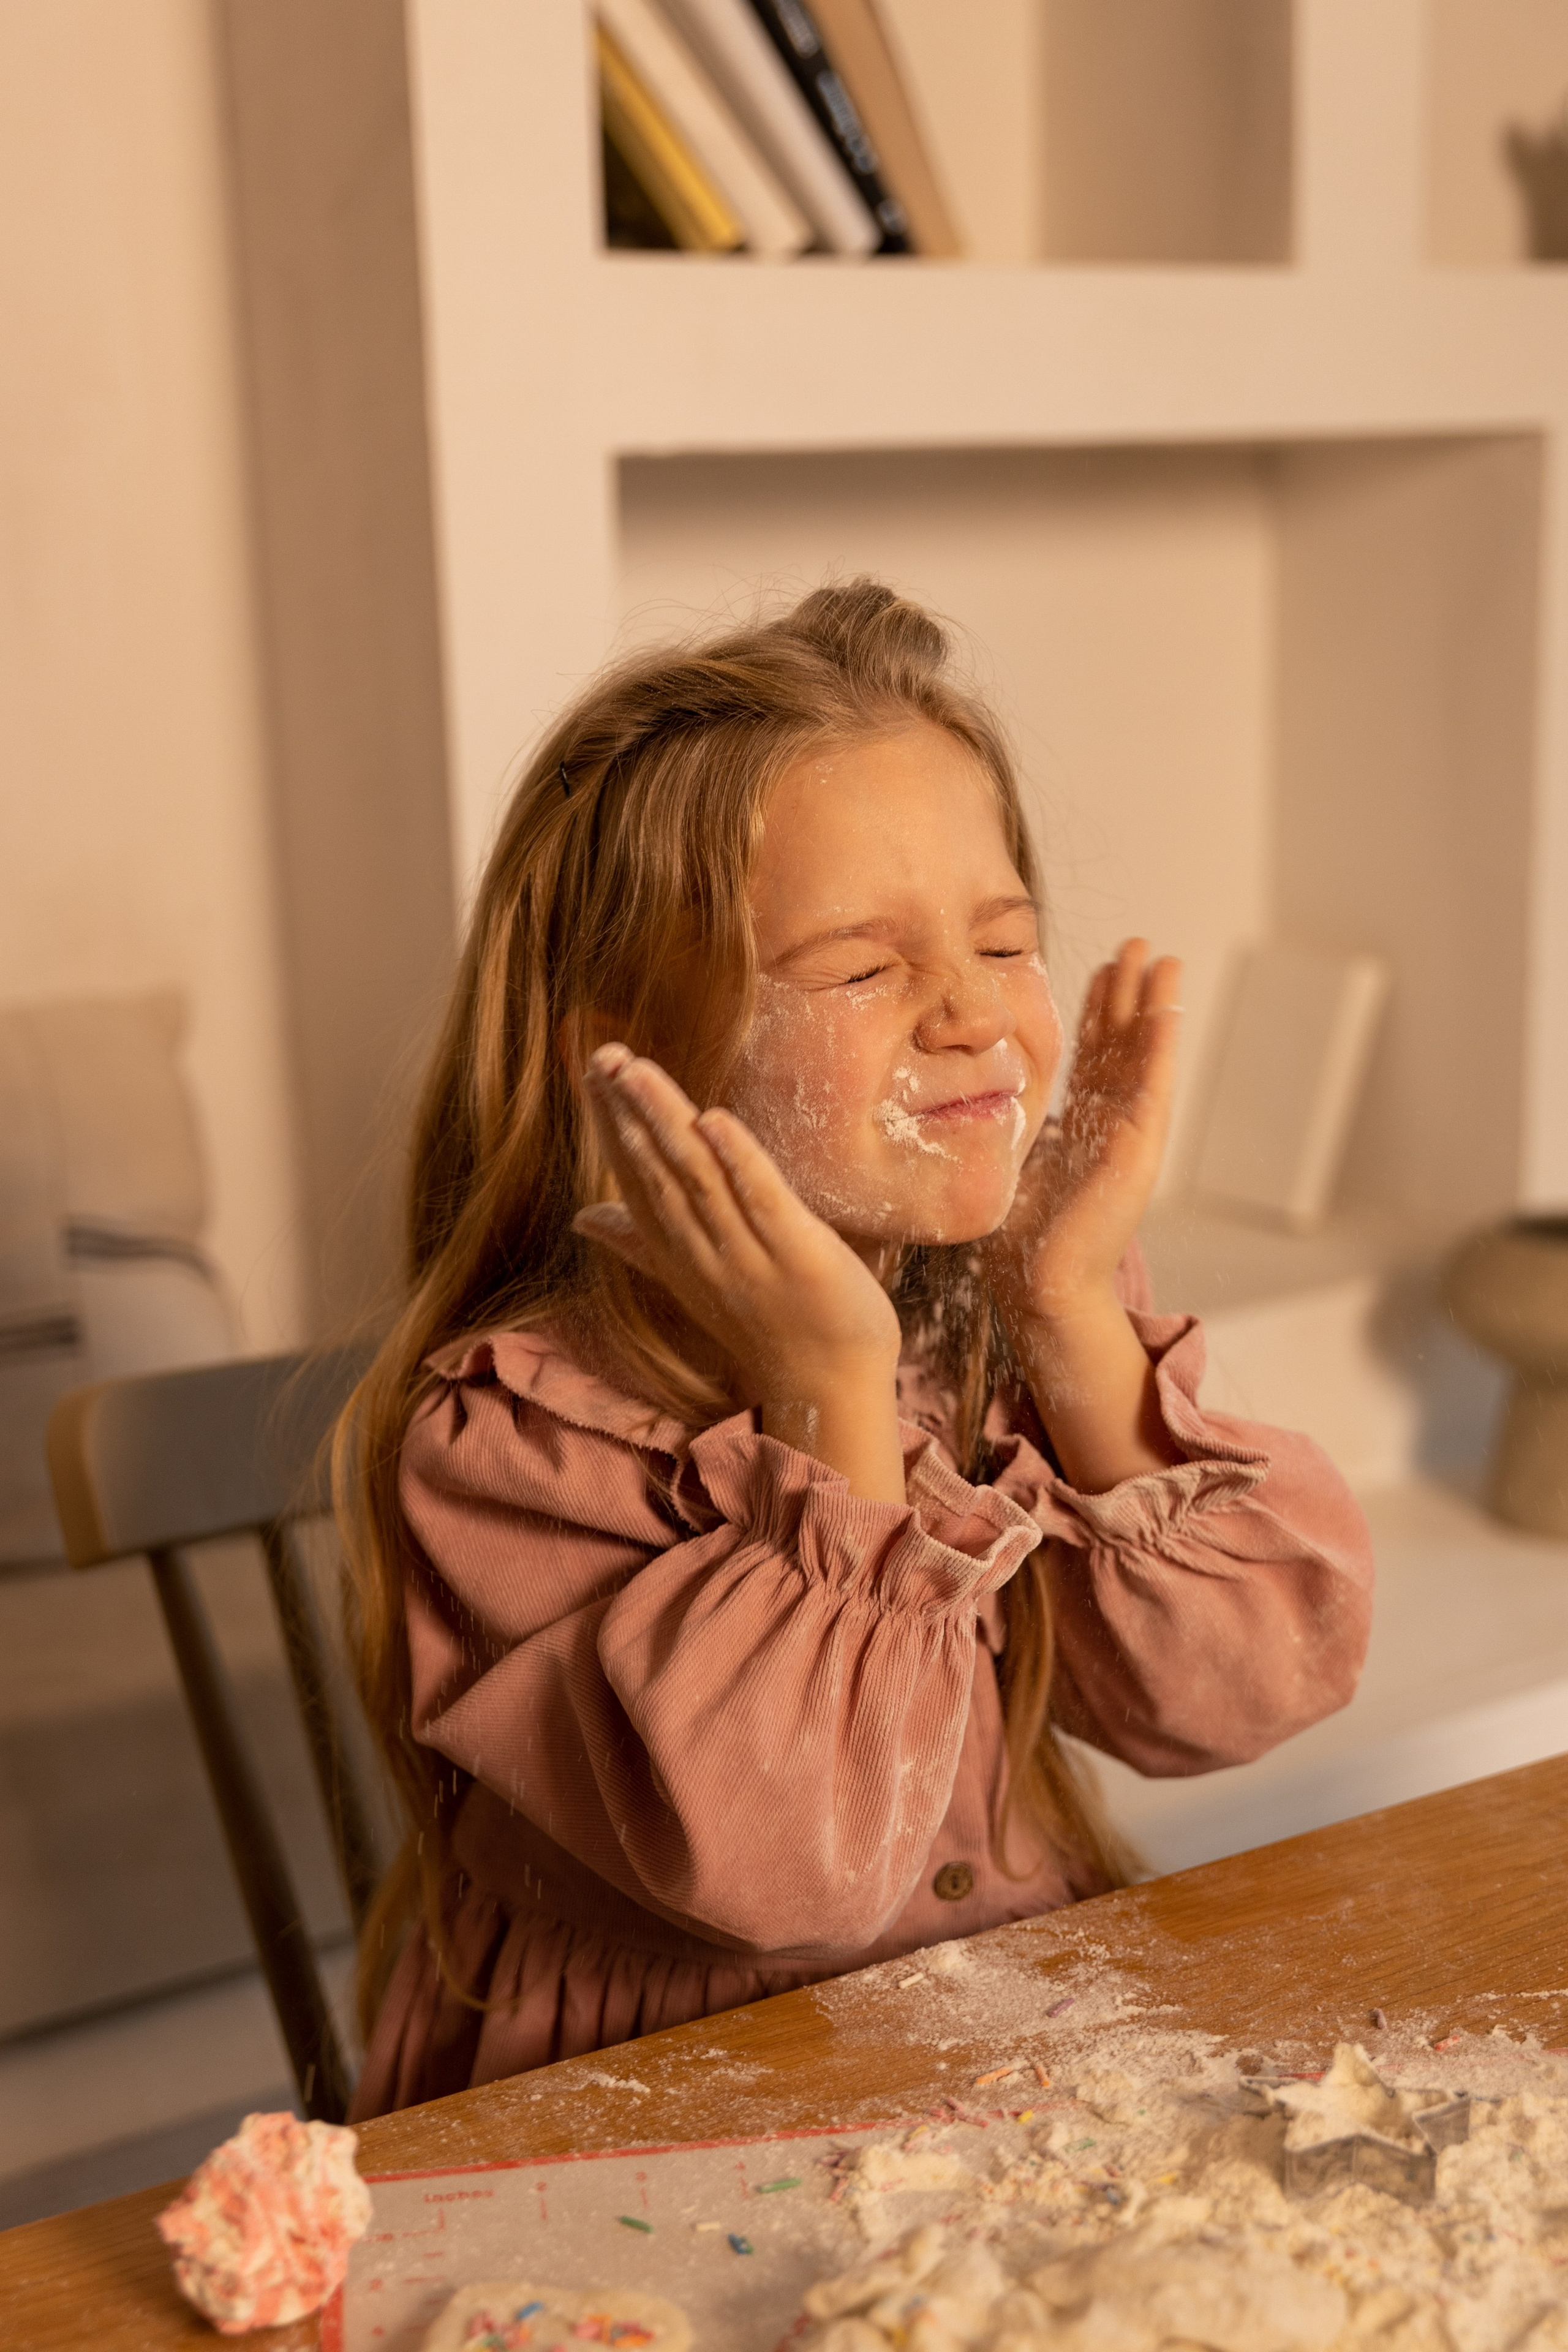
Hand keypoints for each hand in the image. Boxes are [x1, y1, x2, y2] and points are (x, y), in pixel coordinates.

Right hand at [574, 1046, 905, 1500]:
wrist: (828, 1389)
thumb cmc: (768, 1326)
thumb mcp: (694, 1282)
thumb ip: (639, 1243)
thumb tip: (581, 1217)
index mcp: (677, 1253)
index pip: (633, 1180)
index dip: (611, 1125)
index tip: (593, 1072)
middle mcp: (702, 1253)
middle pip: (656, 1173)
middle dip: (627, 1113)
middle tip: (604, 1056)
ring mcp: (748, 1256)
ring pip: (696, 1180)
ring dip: (665, 1122)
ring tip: (638, 1072)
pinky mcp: (798, 1256)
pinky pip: (760, 1202)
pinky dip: (736, 1161)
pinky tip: (713, 1118)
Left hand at [987, 939, 1180, 1332]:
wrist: (1039, 1282)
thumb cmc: (1021, 1235)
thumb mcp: (1012, 1158)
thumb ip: (1013, 1124)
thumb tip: (979, 1092)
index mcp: (1082, 1126)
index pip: (1094, 1054)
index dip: (1100, 1011)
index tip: (1102, 966)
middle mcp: (1111, 1124)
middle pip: (1125, 1044)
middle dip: (1131, 993)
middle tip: (1138, 944)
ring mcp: (1131, 1135)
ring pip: (1147, 1055)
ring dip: (1156, 1005)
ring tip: (1164, 958)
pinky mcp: (1139, 1149)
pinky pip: (1154, 1087)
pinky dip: (1162, 1046)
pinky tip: (1168, 1008)